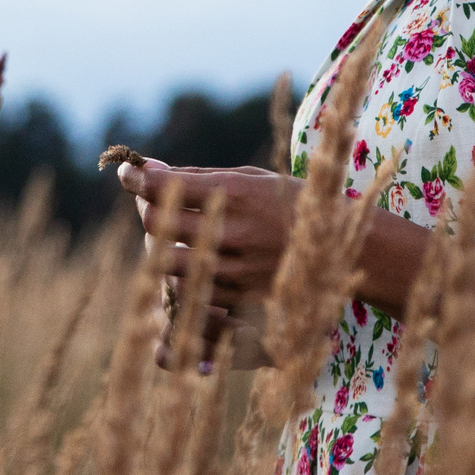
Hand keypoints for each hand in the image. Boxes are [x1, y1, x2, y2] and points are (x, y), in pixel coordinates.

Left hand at [115, 160, 297, 369]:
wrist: (346, 250)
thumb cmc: (291, 204)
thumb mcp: (253, 179)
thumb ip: (199, 177)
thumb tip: (148, 169)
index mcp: (240, 195)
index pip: (168, 186)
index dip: (138, 178)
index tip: (128, 172)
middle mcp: (236, 236)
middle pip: (159, 226)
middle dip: (148, 211)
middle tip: (152, 203)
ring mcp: (239, 275)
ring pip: (168, 266)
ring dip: (161, 249)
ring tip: (173, 238)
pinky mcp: (243, 306)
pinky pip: (191, 297)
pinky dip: (182, 280)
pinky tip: (189, 268)